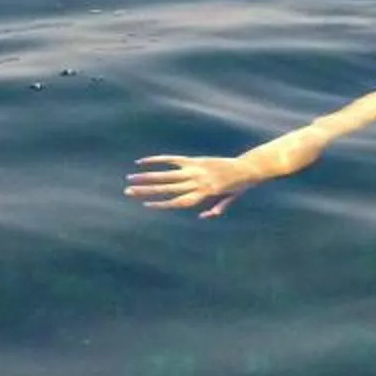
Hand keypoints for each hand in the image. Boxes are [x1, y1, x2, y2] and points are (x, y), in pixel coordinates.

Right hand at [127, 154, 264, 217]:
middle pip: (167, 188)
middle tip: (128, 191)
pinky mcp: (194, 160)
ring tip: (131, 178)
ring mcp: (194, 170)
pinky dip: (157, 160)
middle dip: (146, 190)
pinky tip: (143, 162)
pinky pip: (172, 159)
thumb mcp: (229, 201)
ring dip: (147, 177)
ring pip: (166, 174)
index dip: (161, 204)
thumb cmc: (237, 187)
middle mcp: (196, 182)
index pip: (177, 201)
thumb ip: (216, 209)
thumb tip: (202, 216)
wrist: (246, 168)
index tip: (145, 205)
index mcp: (203, 194)